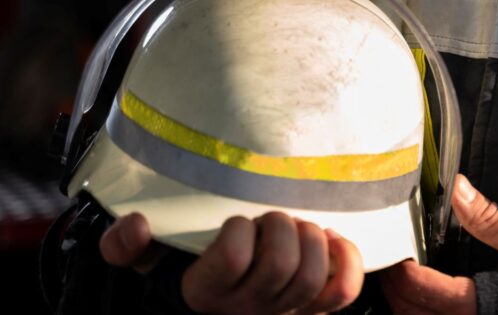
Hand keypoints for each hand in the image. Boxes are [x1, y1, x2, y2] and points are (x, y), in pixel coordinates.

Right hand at [100, 211, 363, 314]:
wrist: (210, 307)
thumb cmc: (183, 274)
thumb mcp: (148, 261)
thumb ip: (128, 246)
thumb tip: (132, 227)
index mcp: (206, 293)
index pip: (234, 259)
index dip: (238, 231)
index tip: (235, 221)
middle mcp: (248, 308)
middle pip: (281, 265)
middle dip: (280, 228)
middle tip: (270, 217)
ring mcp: (285, 312)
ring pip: (311, 278)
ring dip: (311, 239)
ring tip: (298, 226)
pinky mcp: (314, 309)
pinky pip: (343, 291)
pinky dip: (345, 259)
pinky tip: (331, 239)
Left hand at [380, 174, 497, 313]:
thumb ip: (489, 218)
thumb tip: (458, 188)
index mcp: (483, 303)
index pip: (420, 290)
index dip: (400, 271)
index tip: (398, 254)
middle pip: (411, 314)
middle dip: (395, 290)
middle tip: (393, 265)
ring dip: (407, 306)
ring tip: (406, 283)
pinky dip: (425, 314)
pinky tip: (429, 301)